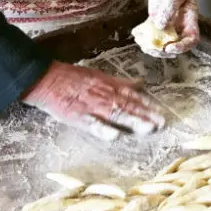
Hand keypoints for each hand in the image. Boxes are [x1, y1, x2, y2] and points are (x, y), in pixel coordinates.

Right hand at [21, 61, 164, 140]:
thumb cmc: (74, 77)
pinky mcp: (78, 117)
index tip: (161, 111)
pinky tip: (115, 136)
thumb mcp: (100, 75)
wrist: (48, 79)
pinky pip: (92, 125)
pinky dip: (104, 129)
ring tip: (148, 128)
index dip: (148, 103)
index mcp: (109, 84)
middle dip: (146, 114)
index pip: (133, 94)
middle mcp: (104, 94)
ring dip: (133, 121)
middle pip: (129, 105)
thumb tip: (140, 83)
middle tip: (161, 123)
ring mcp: (92, 106)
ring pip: (116, 114)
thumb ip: (120, 82)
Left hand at [145, 0, 199, 57]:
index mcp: (190, 19)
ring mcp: (167, 23)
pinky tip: (136, 33)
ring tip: (141, 41)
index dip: (182, 47)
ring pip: (161, 42)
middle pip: (175, 45)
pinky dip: (142, 36)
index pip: (191, 39)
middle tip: (151, 47)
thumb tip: (161, 25)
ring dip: (150, 45)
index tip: (169, 48)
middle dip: (162, 50)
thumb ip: (169, 8)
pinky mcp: (155, 20)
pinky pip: (150, 33)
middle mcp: (180, 24)